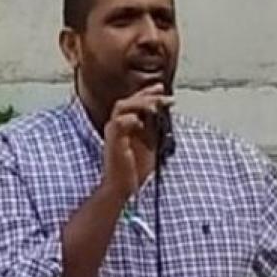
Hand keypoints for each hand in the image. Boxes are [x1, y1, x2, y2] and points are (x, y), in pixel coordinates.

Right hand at [102, 83, 174, 198]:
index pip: (134, 103)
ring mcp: (113, 133)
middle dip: (147, 95)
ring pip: (122, 107)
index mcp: (125, 126)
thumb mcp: (150, 144)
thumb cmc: (135, 169)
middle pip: (128, 101)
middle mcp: (116, 126)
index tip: (162, 89)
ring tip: (156, 105)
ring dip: (140, 103)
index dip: (147, 94)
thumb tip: (163, 113)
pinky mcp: (113, 142)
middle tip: (163, 94)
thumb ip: (154, 128)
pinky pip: (119, 123)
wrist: (123, 187)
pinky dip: (131, 119)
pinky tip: (142, 121)